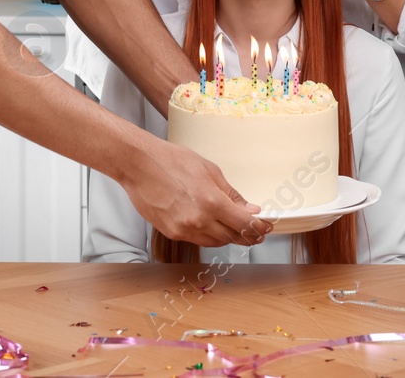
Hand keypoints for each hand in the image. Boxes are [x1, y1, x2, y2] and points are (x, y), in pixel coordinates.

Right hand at [120, 136, 272, 248]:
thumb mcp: (209, 171)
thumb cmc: (172, 161)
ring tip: (236, 228)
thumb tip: (249, 209)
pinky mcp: (172, 233)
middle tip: (256, 231)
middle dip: (247, 235)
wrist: (139, 165)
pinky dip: (209, 235)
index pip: (244, 224)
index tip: (266, 228)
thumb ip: (231, 194)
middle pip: (232, 237)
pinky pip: (198, 240)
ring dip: (228, 237)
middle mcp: (199, 221)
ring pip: (215, 242)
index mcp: (212, 202)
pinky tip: (213, 227)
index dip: (259, 229)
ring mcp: (184, 230)